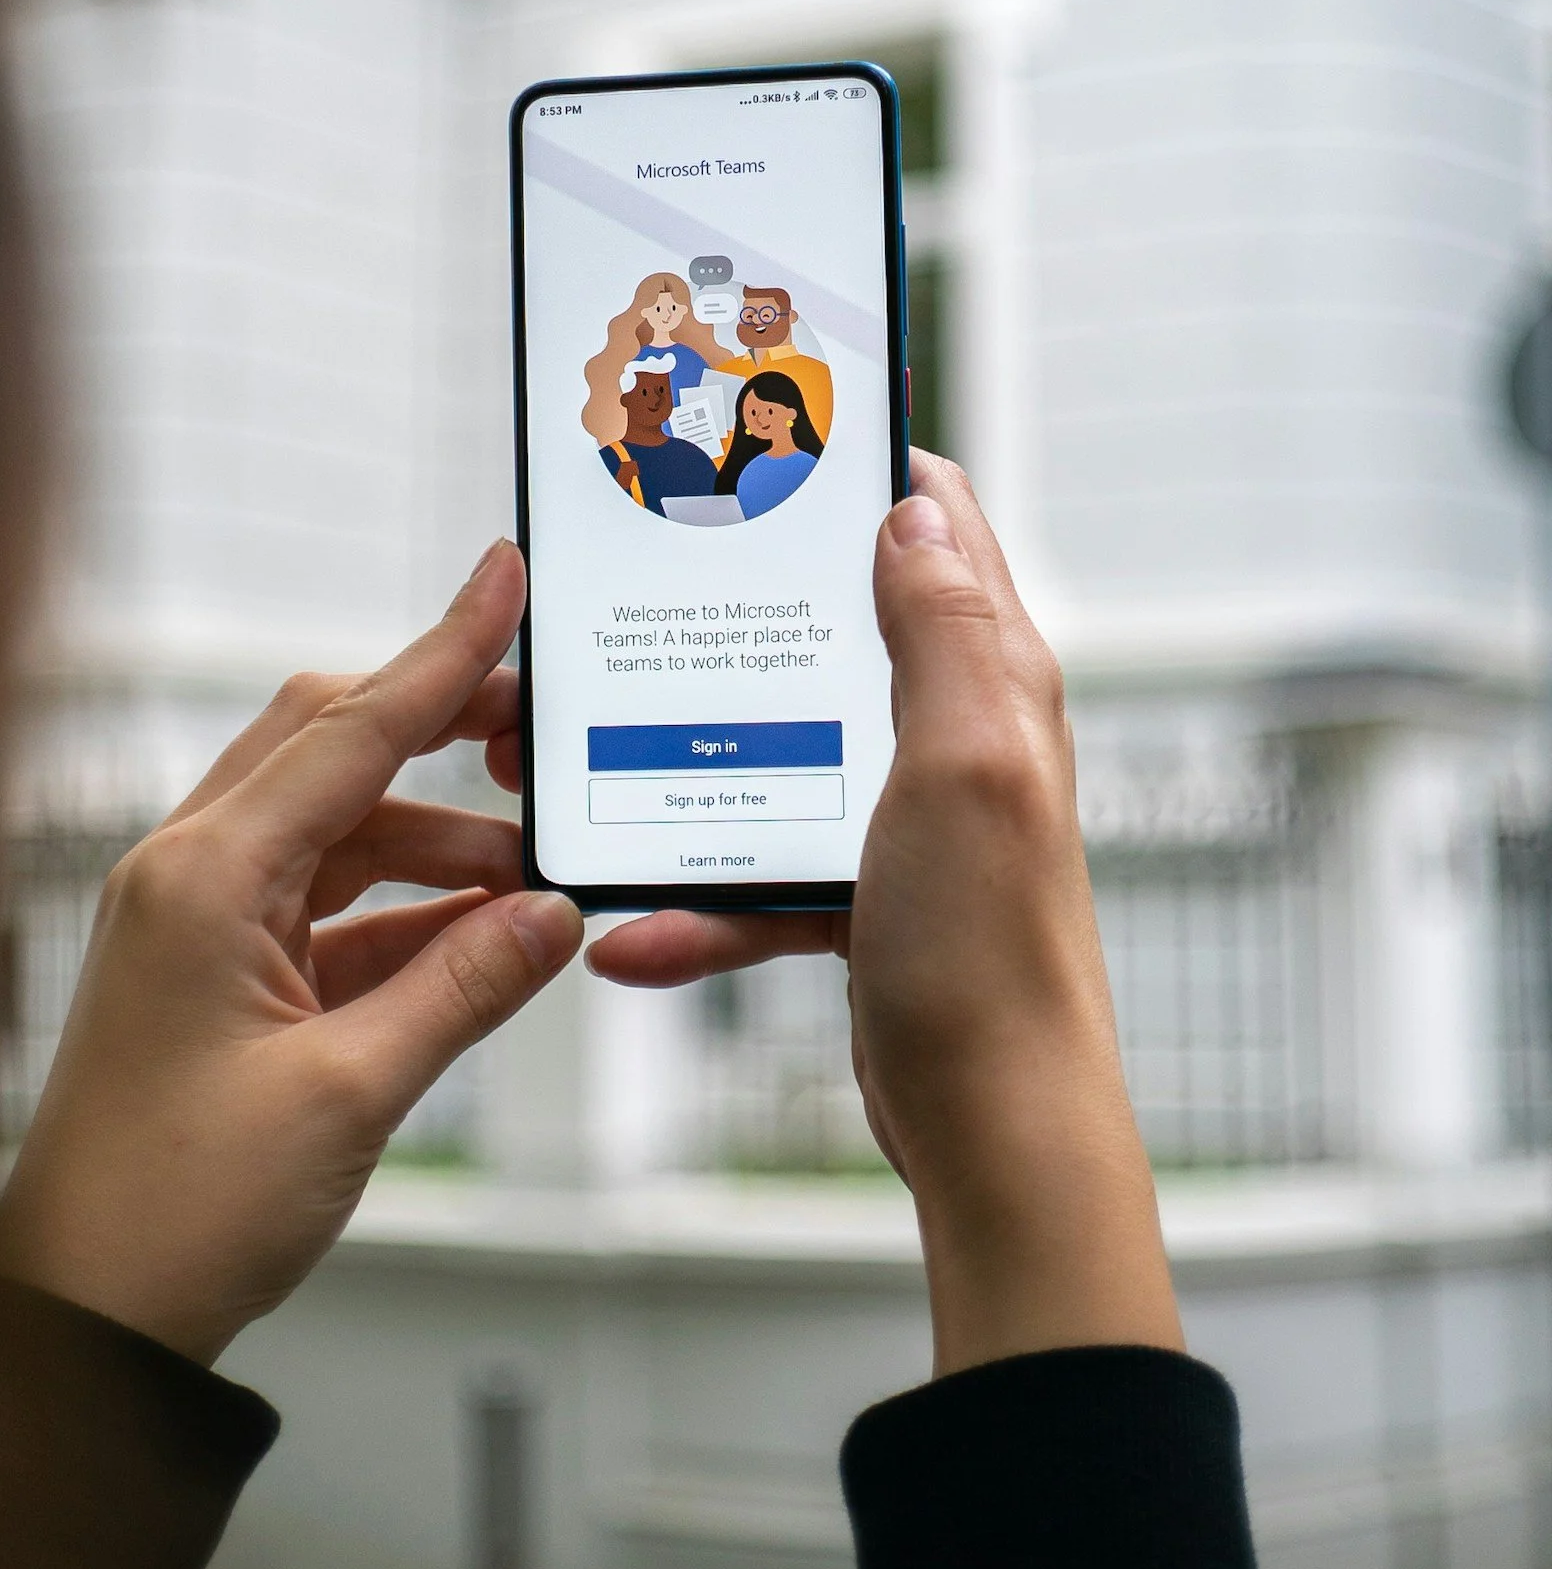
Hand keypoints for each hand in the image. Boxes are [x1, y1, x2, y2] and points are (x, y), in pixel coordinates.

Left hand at [0, 541, 581, 1363]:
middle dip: (439, 732)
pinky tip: (478, 933)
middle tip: (540, 728)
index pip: (350, 731)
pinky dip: (401, 911)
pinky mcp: (211, 974)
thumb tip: (557, 912)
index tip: (502, 577)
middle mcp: (188, 873)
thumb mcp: (351, 1095)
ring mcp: (194, 921)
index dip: (443, 653)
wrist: (81, 1319)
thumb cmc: (178, 1211)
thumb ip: (464, 987)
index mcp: (204, 876)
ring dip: (433, 843)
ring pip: (334, 832)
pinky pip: (322, 906)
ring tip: (533, 880)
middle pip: (329, 751)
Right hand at [588, 456, 1180, 1377]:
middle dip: (722, 613)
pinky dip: (696, 900)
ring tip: (574, 765)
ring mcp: (897, 814)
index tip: (758, 437)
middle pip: (821, 629)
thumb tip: (913, 509)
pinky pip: (754, 872)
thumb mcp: (968, 767)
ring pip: (766, 748)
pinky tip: (633, 932)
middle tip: (617, 600)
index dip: (854, 468)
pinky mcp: (857, 893)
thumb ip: (944, 634)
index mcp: (990, 678)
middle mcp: (949, 732)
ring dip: (677, 760)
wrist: (994, 1130)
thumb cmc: (995, 957)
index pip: (934, 523)